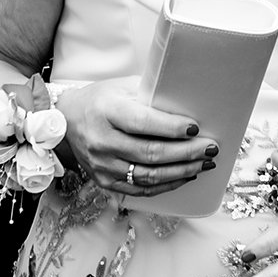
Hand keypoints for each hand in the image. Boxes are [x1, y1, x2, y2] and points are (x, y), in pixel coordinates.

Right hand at [55, 78, 215, 197]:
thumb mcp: (122, 87)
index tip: (195, 128)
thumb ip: (151, 94)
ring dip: (183, 171)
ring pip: (149, 175)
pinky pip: (141, 189)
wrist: (66, 121)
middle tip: (211, 148)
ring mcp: (102, 165)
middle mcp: (102, 140)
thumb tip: (189, 101)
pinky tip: (186, 176)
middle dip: (187, 153)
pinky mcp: (105, 182)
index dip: (172, 128)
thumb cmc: (101, 100)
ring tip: (205, 163)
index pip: (143, 123)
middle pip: (151, 153)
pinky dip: (167, 184)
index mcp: (107, 111)